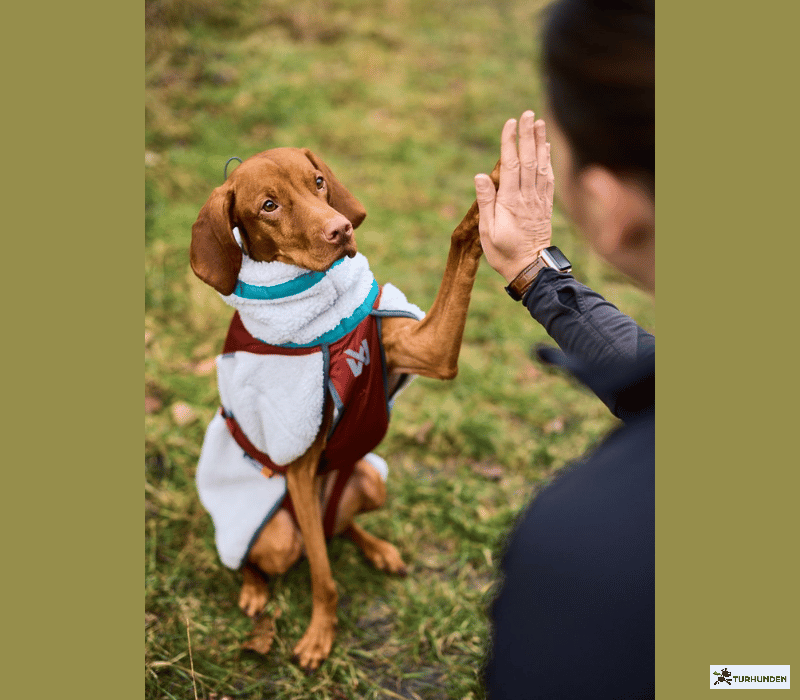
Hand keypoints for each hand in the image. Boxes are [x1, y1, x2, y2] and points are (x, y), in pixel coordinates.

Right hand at [475, 111, 554, 282]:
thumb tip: (480, 176)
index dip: (510, 142)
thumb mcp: (487, 231)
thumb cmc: (503, 252)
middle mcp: (527, 196)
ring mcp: (539, 200)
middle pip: (528, 159)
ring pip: (541, 165)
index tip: (510, 123)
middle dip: (527, 135)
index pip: (511, 165)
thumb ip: (486, 201)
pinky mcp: (545, 205)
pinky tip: (546, 148)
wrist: (530, 268)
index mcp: (511, 201)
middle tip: (527, 113)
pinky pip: (547, 177)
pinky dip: (547, 160)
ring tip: (539, 122)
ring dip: (539, 142)